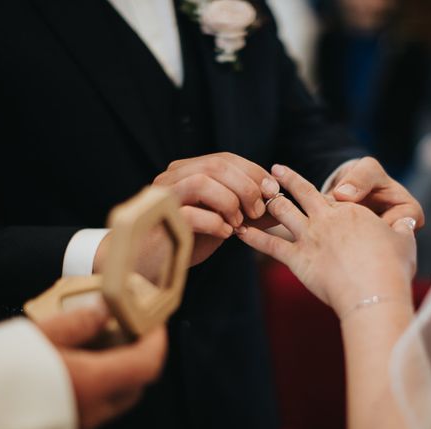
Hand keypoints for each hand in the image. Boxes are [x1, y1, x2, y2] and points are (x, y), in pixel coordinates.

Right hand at [37, 306, 166, 428]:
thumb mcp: (36, 336)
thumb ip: (77, 322)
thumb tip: (104, 309)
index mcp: (91, 384)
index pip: (147, 364)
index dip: (158, 342)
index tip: (156, 325)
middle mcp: (92, 413)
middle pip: (136, 386)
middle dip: (140, 359)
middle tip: (128, 334)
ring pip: (116, 403)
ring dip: (118, 377)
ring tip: (97, 350)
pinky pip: (93, 415)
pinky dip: (96, 393)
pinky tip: (73, 375)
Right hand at [154, 152, 279, 264]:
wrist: (149, 266)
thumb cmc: (186, 241)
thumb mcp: (223, 222)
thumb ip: (248, 211)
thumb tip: (281, 203)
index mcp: (186, 171)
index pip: (226, 158)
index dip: (253, 173)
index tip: (272, 192)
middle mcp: (172, 177)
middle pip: (216, 165)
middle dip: (246, 186)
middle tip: (258, 210)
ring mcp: (163, 197)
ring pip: (203, 181)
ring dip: (230, 202)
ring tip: (239, 223)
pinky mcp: (159, 220)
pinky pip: (192, 214)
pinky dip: (215, 223)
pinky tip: (225, 234)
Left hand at [236, 165, 416, 317]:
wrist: (374, 292)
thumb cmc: (392, 267)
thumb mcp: (404, 240)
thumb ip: (401, 229)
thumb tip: (407, 223)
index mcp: (349, 211)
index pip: (328, 192)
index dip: (315, 185)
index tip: (306, 180)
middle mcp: (325, 219)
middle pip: (300, 193)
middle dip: (284, 179)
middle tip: (273, 170)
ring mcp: (308, 237)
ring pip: (281, 212)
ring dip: (267, 202)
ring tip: (254, 196)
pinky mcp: (297, 260)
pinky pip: (269, 245)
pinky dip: (253, 237)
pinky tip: (239, 232)